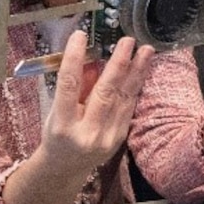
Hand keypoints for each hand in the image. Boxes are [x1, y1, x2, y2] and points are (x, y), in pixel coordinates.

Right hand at [6, 31, 154, 203]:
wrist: (65, 168)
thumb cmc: (57, 133)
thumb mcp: (57, 111)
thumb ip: (75, 88)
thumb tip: (94, 58)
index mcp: (63, 124)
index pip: (69, 86)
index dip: (74, 58)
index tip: (81, 36)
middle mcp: (87, 132)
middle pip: (105, 93)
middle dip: (118, 64)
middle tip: (128, 41)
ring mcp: (107, 137)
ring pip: (124, 99)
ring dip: (137, 72)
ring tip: (146, 51)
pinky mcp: (120, 138)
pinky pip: (129, 107)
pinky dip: (136, 87)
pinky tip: (143, 70)